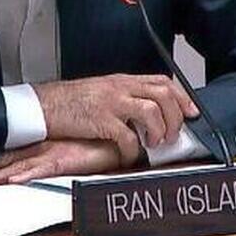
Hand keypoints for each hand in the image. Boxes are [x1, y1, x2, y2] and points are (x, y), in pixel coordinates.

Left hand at [0, 138, 140, 185]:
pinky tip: (14, 179)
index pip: (2, 153)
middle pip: (1, 158)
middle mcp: (37, 149)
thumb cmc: (90, 142)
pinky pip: (42, 169)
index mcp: (35, 146)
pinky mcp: (63, 160)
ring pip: (15, 165)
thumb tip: (28, 163)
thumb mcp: (64, 148)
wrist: (115, 135)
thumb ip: (49, 154)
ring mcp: (48, 154)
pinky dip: (27, 174)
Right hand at [33, 74, 197, 155]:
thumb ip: (125, 95)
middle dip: (175, 117)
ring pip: (151, 112)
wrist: (43, 106)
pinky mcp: (101, 121)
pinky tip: (128, 155)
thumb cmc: (70, 101)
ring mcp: (111, 103)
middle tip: (172, 135)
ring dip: (159, 131)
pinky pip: (127, 137)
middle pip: (163, 95)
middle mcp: (120, 88)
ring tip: (154, 143)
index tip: (191, 113)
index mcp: (122, 80)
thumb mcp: (102, 90)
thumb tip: (149, 109)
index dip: (182, 97)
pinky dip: (132, 151)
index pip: (162, 82)